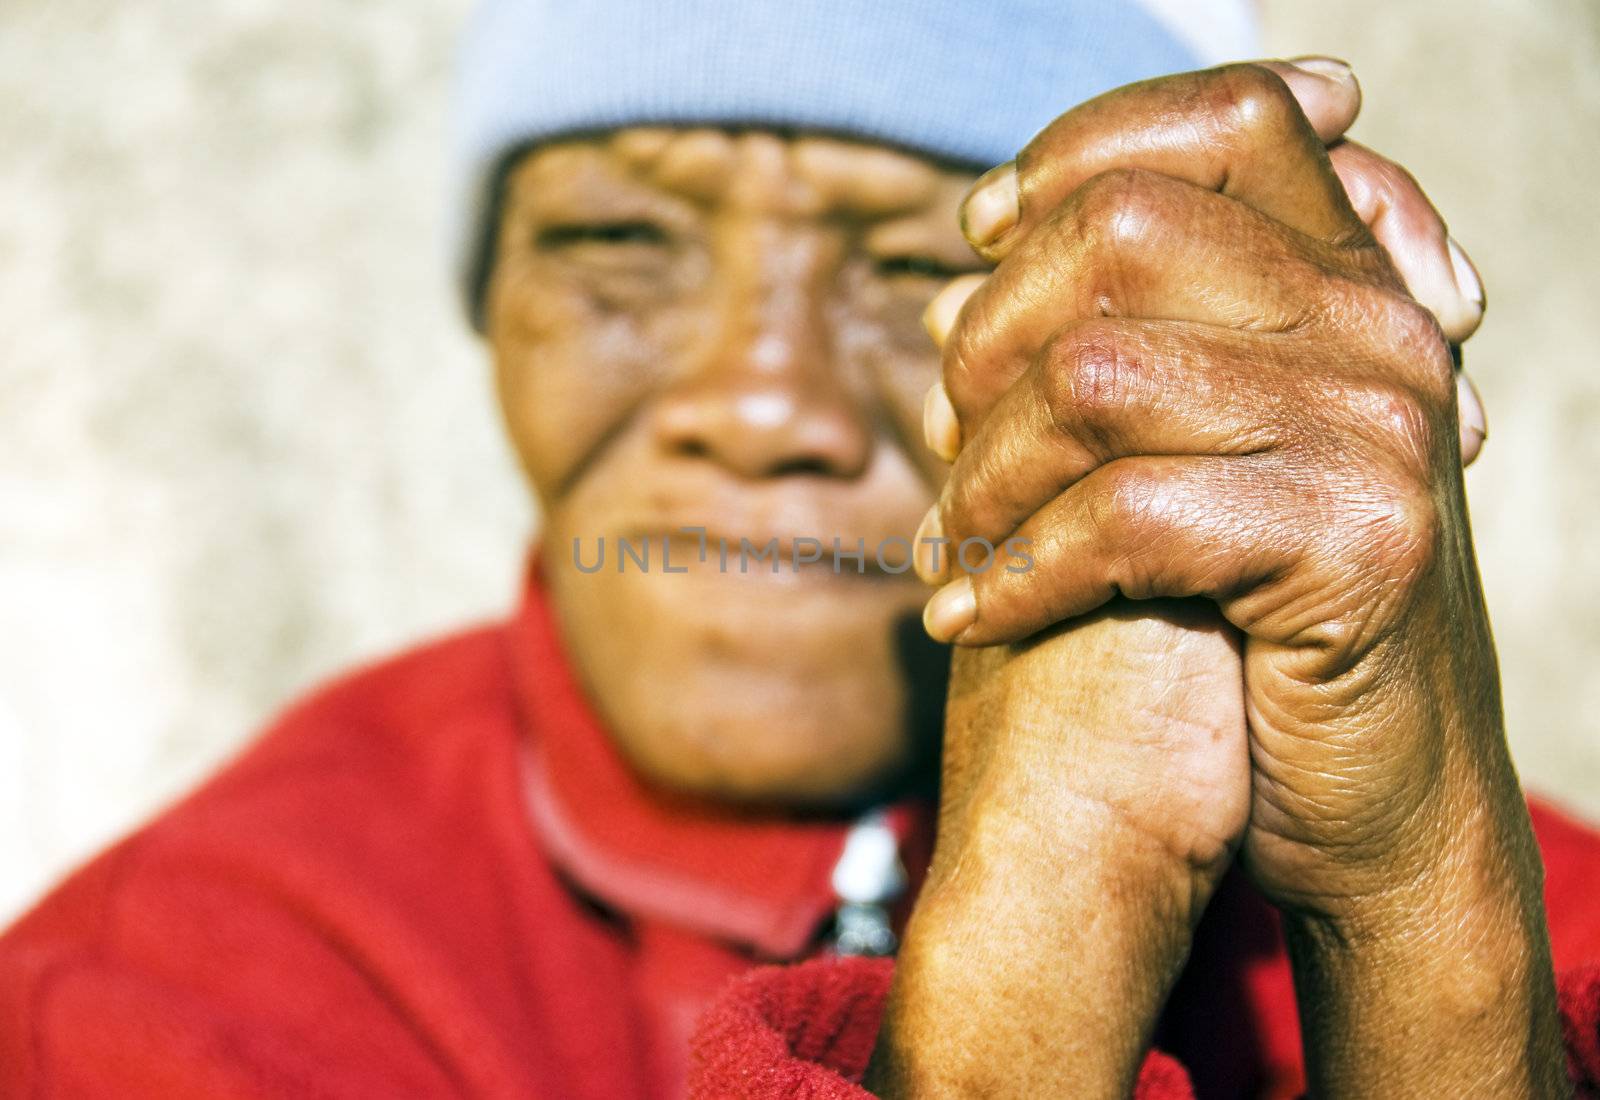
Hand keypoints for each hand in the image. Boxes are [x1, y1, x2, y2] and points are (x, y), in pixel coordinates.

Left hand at [914, 61, 1562, 1095]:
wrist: (1371, 790)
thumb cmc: (1248, 617)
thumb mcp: (1184, 463)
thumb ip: (1100, 357)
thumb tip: (947, 288)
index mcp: (1347, 286)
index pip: (1222, 124)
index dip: (1079, 154)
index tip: (982, 232)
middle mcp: (1378, 331)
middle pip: (1127, 230)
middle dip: (993, 336)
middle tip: (947, 431)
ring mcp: (1379, 428)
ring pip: (1098, 377)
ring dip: (986, 474)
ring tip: (950, 545)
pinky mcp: (1359, 540)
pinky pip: (1127, 518)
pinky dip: (1016, 574)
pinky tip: (969, 619)